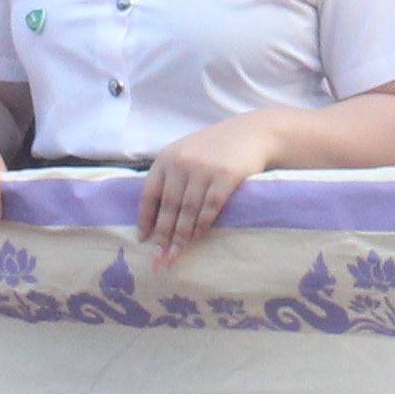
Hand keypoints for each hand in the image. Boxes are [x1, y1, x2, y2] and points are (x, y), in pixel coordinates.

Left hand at [137, 111, 286, 262]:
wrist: (251, 133)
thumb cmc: (215, 147)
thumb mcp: (185, 153)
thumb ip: (169, 177)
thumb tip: (155, 217)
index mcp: (165, 159)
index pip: (149, 194)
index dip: (145, 219)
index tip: (144, 240)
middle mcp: (181, 163)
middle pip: (167, 207)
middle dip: (161, 237)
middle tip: (157, 260)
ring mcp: (203, 169)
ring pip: (187, 211)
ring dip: (180, 237)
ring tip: (175, 256)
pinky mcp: (225, 176)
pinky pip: (210, 207)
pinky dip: (202, 226)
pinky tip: (197, 239)